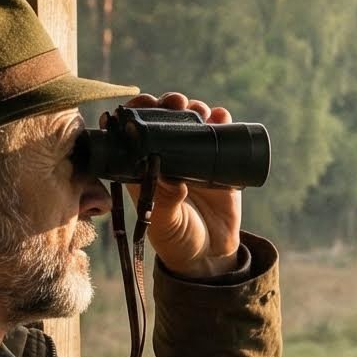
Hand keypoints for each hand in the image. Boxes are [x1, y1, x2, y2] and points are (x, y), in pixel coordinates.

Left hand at [124, 92, 242, 276]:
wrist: (210, 254)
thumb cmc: (177, 240)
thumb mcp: (165, 223)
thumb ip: (165, 202)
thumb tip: (171, 178)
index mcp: (144, 168)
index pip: (136, 133)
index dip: (137, 113)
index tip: (144, 103)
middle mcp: (168, 158)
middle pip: (165, 120)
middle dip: (169, 104)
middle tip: (176, 102)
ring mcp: (194, 158)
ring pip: (192, 122)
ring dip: (195, 108)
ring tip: (200, 109)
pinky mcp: (219, 163)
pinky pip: (220, 135)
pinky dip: (221, 121)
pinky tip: (221, 116)